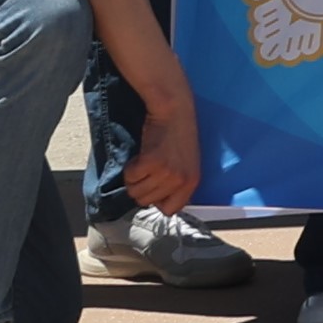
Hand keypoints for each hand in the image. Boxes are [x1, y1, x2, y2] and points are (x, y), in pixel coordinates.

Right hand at [121, 98, 197, 218]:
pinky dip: (130, 168)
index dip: (158, 200)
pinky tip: (140, 155)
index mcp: (192, 183)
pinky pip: (130, 177)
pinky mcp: (151, 162)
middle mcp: (181, 181)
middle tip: (148, 169)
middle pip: (147, 202)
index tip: (155, 187)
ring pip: (135, 192)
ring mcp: (166, 173)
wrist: (174, 111)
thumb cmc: (178, 136)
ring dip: (134, 179)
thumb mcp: (186, 165)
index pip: (170, 210)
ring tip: (144, 162)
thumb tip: (159, 204)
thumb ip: (177, 185)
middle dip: (143, 187)